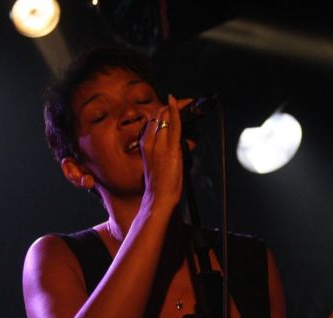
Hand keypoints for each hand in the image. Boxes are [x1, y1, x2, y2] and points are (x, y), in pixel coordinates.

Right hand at [140, 95, 192, 211]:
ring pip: (164, 117)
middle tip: (184, 102)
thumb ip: (164, 151)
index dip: (163, 111)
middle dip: (171, 106)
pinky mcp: (170, 149)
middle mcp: (149, 141)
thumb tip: (181, 142)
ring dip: (176, 107)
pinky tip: (178, 104)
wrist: (158, 199)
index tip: (173, 106)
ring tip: (187, 103)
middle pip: (157, 115)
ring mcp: (158, 145)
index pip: (152, 120)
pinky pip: (173, 125)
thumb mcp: (157, 164)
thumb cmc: (160, 185)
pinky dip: (176, 112)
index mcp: (144, 144)